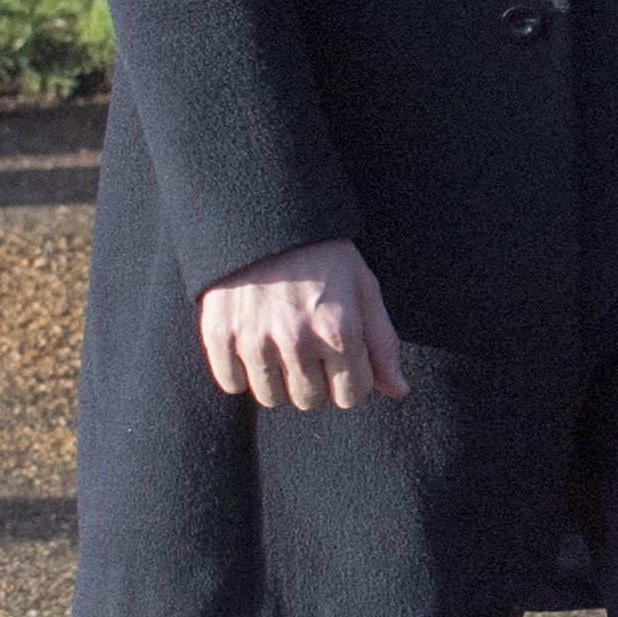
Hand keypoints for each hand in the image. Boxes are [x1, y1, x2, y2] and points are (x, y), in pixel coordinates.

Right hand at [197, 239, 407, 411]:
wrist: (263, 216)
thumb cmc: (322, 255)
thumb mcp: (363, 288)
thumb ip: (382, 343)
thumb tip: (397, 390)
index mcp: (338, 331)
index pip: (351, 395)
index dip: (350, 380)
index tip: (341, 359)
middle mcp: (297, 340)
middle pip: (310, 400)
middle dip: (316, 381)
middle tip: (309, 347)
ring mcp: (255, 339)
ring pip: (271, 398)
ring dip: (279, 380)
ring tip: (281, 345)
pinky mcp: (220, 335)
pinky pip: (232, 384)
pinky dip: (241, 371)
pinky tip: (252, 344)